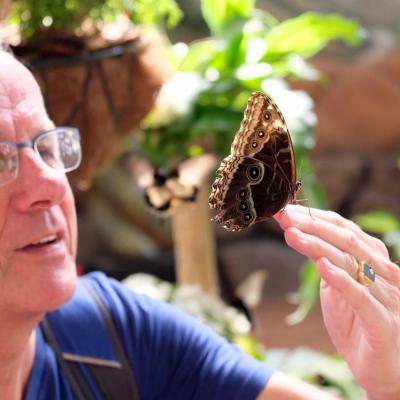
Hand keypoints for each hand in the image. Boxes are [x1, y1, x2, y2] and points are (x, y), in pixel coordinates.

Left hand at [274, 205, 399, 399]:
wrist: (382, 371)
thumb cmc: (358, 325)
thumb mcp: (337, 288)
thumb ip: (327, 262)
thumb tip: (300, 235)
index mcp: (374, 261)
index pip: (344, 229)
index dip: (314, 218)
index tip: (285, 211)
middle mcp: (385, 273)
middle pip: (347, 240)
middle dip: (312, 226)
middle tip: (283, 217)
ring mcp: (388, 297)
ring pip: (351, 263)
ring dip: (318, 246)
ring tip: (292, 235)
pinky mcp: (384, 323)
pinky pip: (362, 298)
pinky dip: (342, 280)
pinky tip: (322, 267)